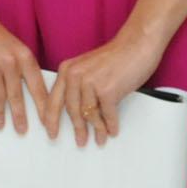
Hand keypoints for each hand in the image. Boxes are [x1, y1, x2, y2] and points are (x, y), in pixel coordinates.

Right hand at [0, 0, 49, 135]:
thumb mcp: (12, 47)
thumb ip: (18, 68)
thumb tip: (20, 94)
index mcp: (24, 56)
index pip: (38, 88)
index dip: (44, 108)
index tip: (48, 123)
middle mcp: (11, 63)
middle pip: (18, 97)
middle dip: (21, 117)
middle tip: (23, 131)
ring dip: (0, 114)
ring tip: (2, 125)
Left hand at [43, 32, 163, 147]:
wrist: (136, 45)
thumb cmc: (115, 57)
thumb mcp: (87, 68)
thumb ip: (78, 85)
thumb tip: (77, 111)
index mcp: (67, 70)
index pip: (53, 99)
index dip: (51, 118)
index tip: (50, 132)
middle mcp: (75, 75)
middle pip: (71, 110)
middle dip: (76, 129)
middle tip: (79, 142)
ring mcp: (91, 82)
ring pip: (89, 114)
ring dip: (96, 130)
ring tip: (99, 139)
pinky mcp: (108, 90)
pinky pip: (107, 115)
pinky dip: (110, 125)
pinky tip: (112, 131)